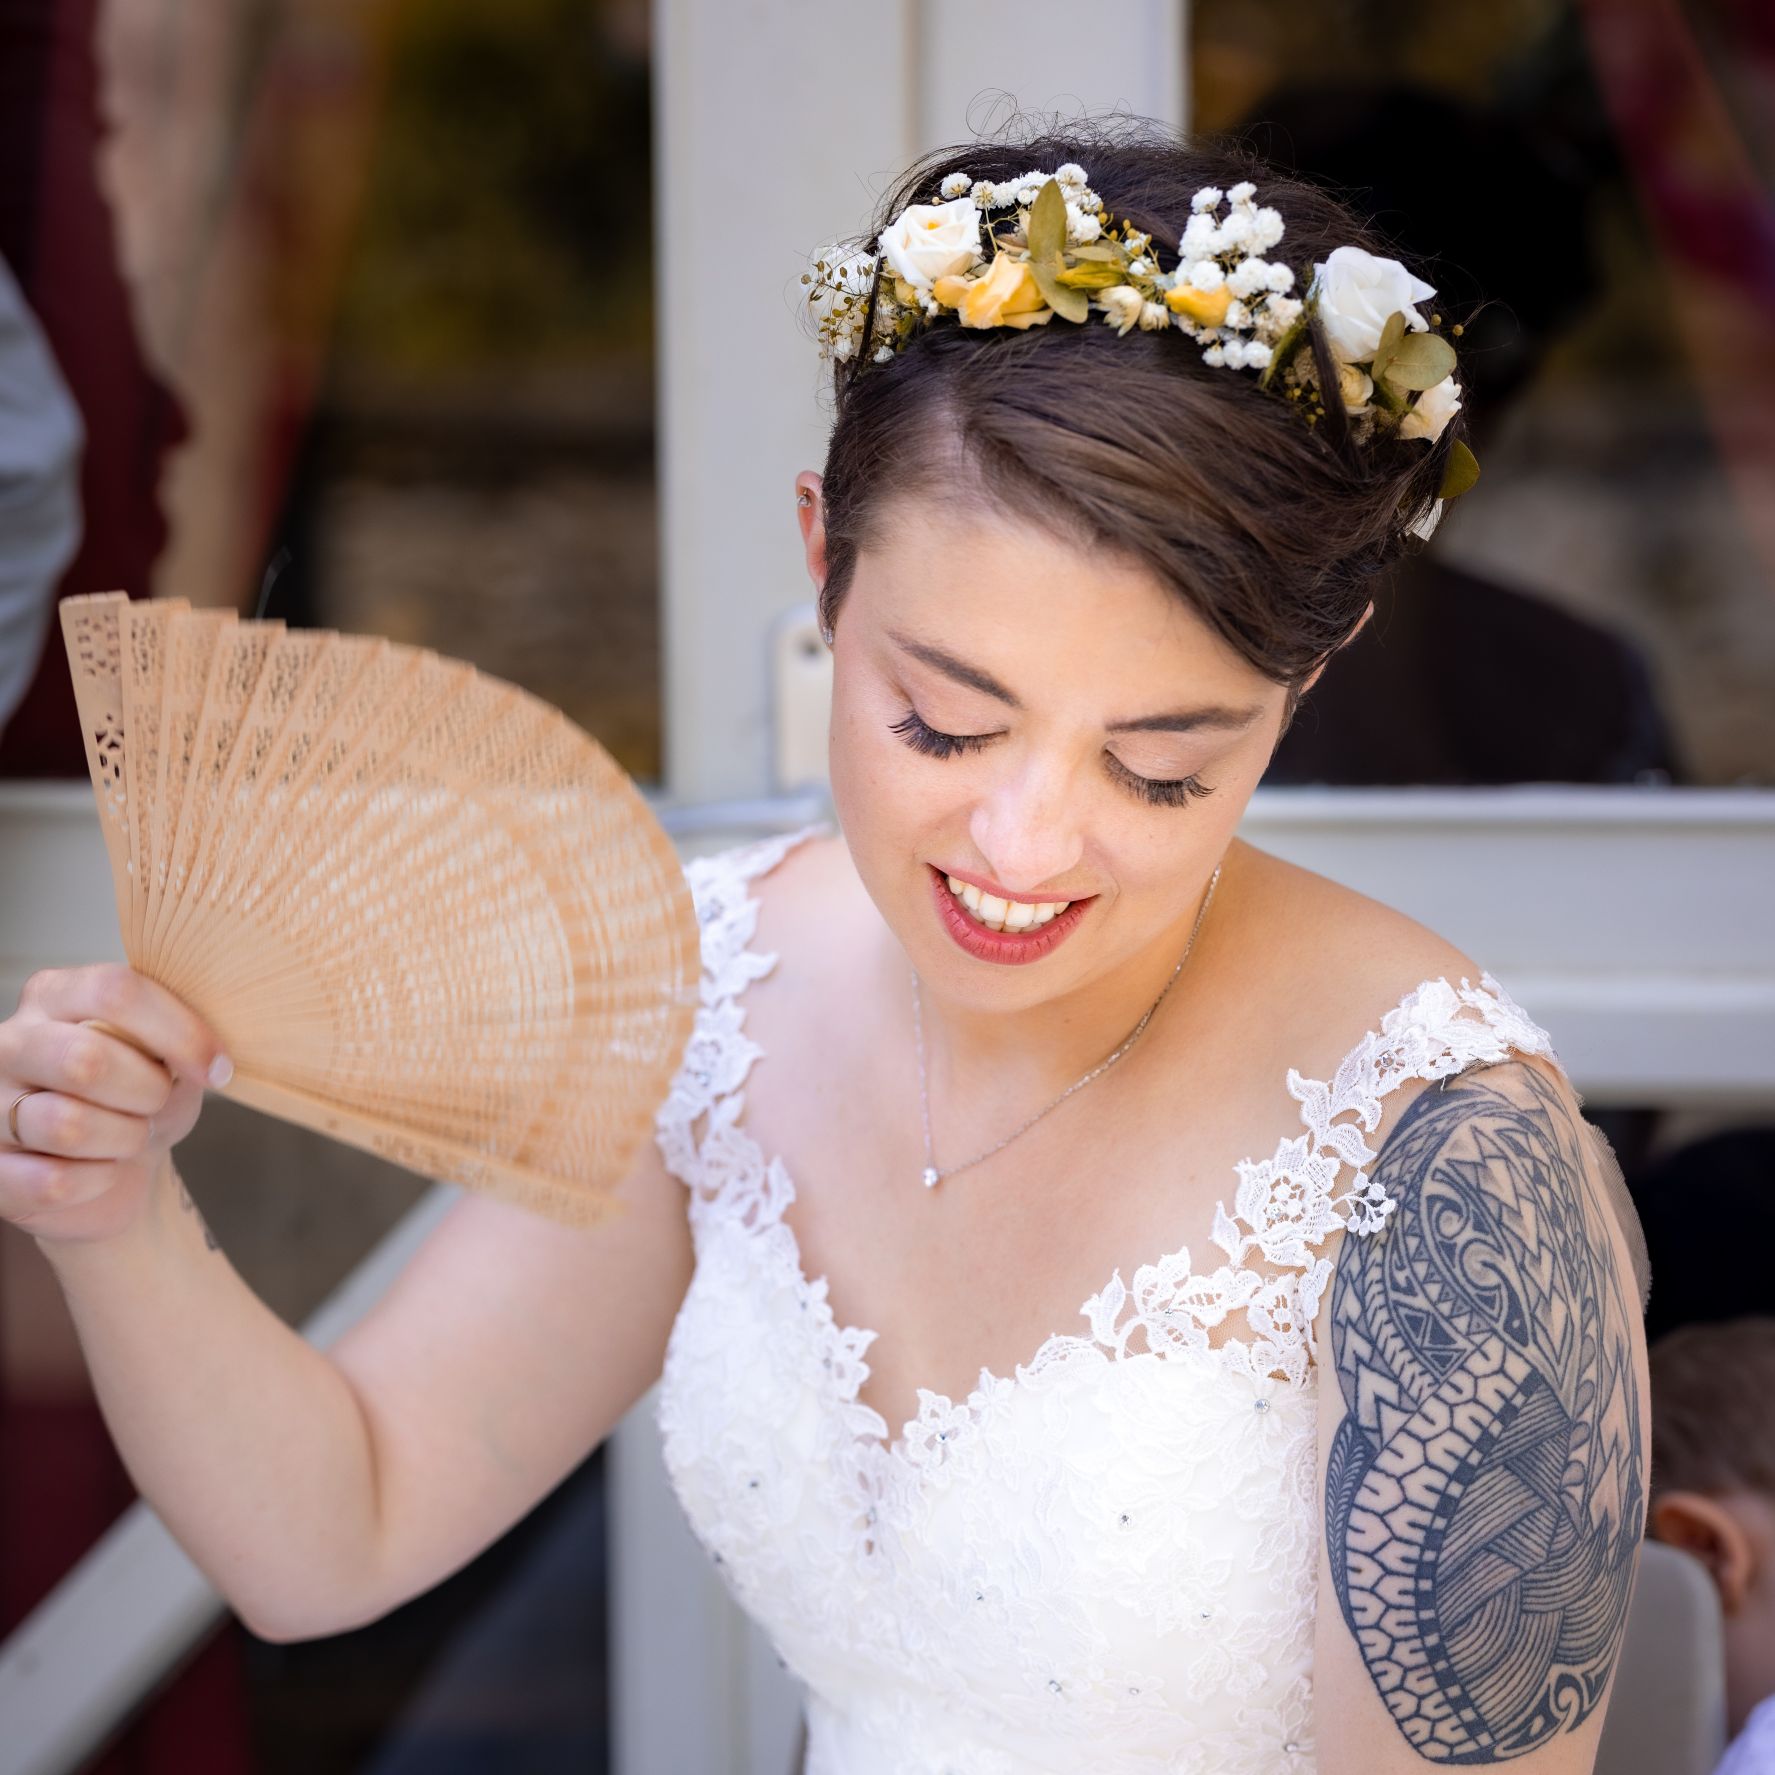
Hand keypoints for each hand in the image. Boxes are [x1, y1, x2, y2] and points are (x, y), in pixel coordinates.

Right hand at [0, 964, 230, 1245]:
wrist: (120, 1167)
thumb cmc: (143, 1096)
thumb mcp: (170, 1054)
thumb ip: (180, 1032)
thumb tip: (206, 1051)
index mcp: (55, 996)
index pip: (114, 992)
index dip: (179, 1032)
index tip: (217, 1067)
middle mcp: (10, 1044)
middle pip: (85, 1060)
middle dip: (147, 1092)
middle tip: (158, 1102)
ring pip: (68, 1125)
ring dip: (124, 1139)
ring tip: (128, 1136)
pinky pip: (53, 1182)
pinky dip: (98, 1181)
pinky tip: (102, 1171)